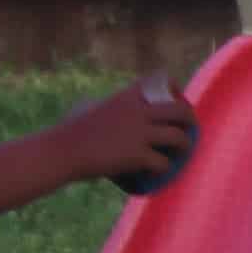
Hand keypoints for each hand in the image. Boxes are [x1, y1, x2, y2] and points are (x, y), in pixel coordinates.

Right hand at [58, 77, 194, 194]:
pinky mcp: (137, 155)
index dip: (176, 90)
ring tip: (181, 153)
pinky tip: (161, 171)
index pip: (162, 81)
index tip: (178, 101)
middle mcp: (138, 111)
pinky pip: (163, 163)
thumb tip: (94, 106)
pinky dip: (165, 169)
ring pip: (178, 137)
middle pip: (179, 111)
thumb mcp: (88, 107)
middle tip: (189, 130)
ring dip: (185, 146)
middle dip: (190, 121)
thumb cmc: (69, 132)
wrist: (62, 150)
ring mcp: (139, 134)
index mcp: (127, 97)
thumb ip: (99, 105)